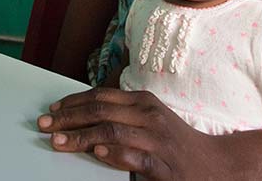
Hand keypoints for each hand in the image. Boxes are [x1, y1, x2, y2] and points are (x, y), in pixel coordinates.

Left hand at [37, 87, 222, 178]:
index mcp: (144, 102)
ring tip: (59, 141)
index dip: (73, 102)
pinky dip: (114, 153)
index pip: (101, 96)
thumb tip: (86, 119)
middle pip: (100, 110)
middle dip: (68, 117)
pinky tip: (98, 153)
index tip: (53, 109)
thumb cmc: (178, 144)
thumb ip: (123, 117)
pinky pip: (134, 154)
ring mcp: (157, 138)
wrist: (217, 165)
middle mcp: (149, 115)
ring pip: (112, 130)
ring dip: (81, 136)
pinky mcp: (163, 163)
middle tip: (45, 124)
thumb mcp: (151, 121)